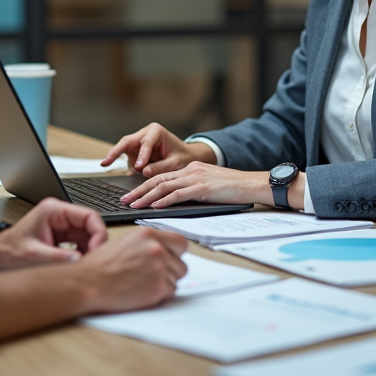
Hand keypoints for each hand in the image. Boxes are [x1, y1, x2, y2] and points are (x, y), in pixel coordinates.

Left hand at [0, 198, 107, 269]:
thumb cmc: (10, 250)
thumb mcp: (33, 254)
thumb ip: (57, 257)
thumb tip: (80, 260)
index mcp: (54, 210)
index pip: (88, 215)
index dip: (98, 233)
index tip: (97, 251)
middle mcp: (60, 214)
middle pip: (91, 225)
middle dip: (95, 243)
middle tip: (94, 261)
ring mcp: (62, 224)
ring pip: (87, 234)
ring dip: (90, 249)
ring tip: (86, 265)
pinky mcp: (62, 234)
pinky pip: (81, 242)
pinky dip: (83, 253)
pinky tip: (80, 264)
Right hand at [75, 228, 187, 313]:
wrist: (89, 282)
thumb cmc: (101, 264)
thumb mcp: (125, 242)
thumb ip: (148, 243)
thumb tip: (165, 251)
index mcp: (148, 234)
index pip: (180, 243)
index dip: (176, 253)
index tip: (172, 259)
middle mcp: (156, 249)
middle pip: (181, 264)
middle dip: (170, 272)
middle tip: (152, 276)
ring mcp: (159, 268)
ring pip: (176, 280)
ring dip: (163, 284)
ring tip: (142, 283)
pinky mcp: (158, 287)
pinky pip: (170, 293)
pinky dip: (159, 295)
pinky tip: (142, 292)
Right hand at [101, 123, 216, 176]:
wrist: (185, 155)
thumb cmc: (182, 156)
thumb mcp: (176, 163)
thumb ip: (161, 167)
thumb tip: (144, 172)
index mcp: (156, 131)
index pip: (146, 142)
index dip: (142, 155)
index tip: (139, 167)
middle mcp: (144, 134)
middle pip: (126, 142)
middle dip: (115, 152)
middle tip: (105, 163)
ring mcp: (138, 142)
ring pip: (125, 151)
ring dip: (125, 163)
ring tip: (133, 170)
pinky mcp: (135, 152)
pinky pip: (129, 160)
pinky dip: (130, 167)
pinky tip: (136, 172)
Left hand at [121, 162, 268, 208]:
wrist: (252, 183)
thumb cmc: (233, 189)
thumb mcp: (209, 185)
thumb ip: (192, 190)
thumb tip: (174, 202)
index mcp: (190, 168)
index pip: (161, 176)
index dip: (144, 186)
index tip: (131, 194)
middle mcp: (190, 170)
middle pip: (157, 179)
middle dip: (138, 190)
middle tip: (123, 200)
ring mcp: (195, 178)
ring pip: (163, 187)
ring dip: (145, 197)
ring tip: (132, 205)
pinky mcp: (202, 188)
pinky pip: (178, 194)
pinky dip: (163, 201)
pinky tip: (153, 206)